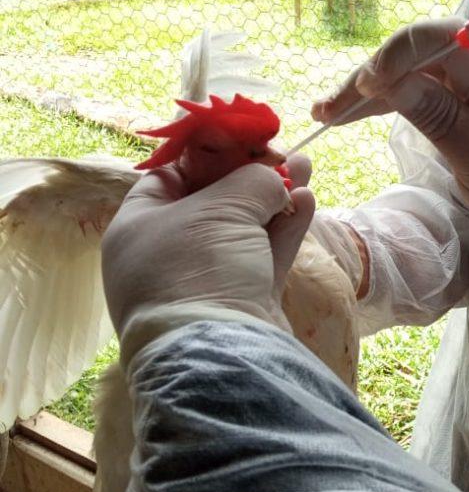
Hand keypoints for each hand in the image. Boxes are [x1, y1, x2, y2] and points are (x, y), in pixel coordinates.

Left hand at [102, 156, 313, 360]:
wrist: (219, 351)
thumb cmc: (199, 268)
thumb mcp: (221, 209)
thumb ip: (252, 181)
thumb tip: (275, 178)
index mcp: (139, 227)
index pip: (170, 177)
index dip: (208, 154)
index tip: (244, 140)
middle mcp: (167, 253)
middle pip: (214, 201)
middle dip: (252, 175)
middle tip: (283, 153)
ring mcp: (208, 279)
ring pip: (247, 227)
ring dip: (277, 197)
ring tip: (305, 167)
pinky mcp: (243, 299)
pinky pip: (265, 254)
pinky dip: (285, 228)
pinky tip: (307, 201)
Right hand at [313, 18, 468, 242]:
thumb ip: (440, 120)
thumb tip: (392, 85)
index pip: (446, 39)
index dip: (399, 54)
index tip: (367, 86)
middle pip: (421, 52)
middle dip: (373, 76)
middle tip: (328, 110)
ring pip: (414, 69)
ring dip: (371, 89)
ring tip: (325, 112)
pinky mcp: (468, 89)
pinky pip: (423, 86)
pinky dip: (390, 99)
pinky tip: (350, 111)